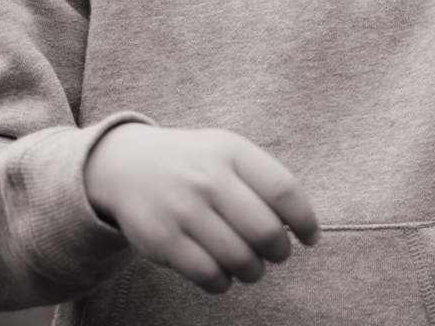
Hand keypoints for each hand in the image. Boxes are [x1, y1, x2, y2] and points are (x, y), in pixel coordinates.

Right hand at [84, 124, 319, 293]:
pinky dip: (223, 283)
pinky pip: (207, 275)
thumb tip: (301, 226)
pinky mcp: (162, 240)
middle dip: (280, 252)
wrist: (125, 165)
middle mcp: (208, 178)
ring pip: (239, 258)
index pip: (285, 190)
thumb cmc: (193, 163)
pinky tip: (224, 274)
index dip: (305, 220)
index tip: (310, 237)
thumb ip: (263, 179)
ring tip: (251, 267)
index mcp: (232, 152)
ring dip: (254, 271)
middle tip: (277, 254)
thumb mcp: (227, 152)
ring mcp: (183, 209)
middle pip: (265, 231)